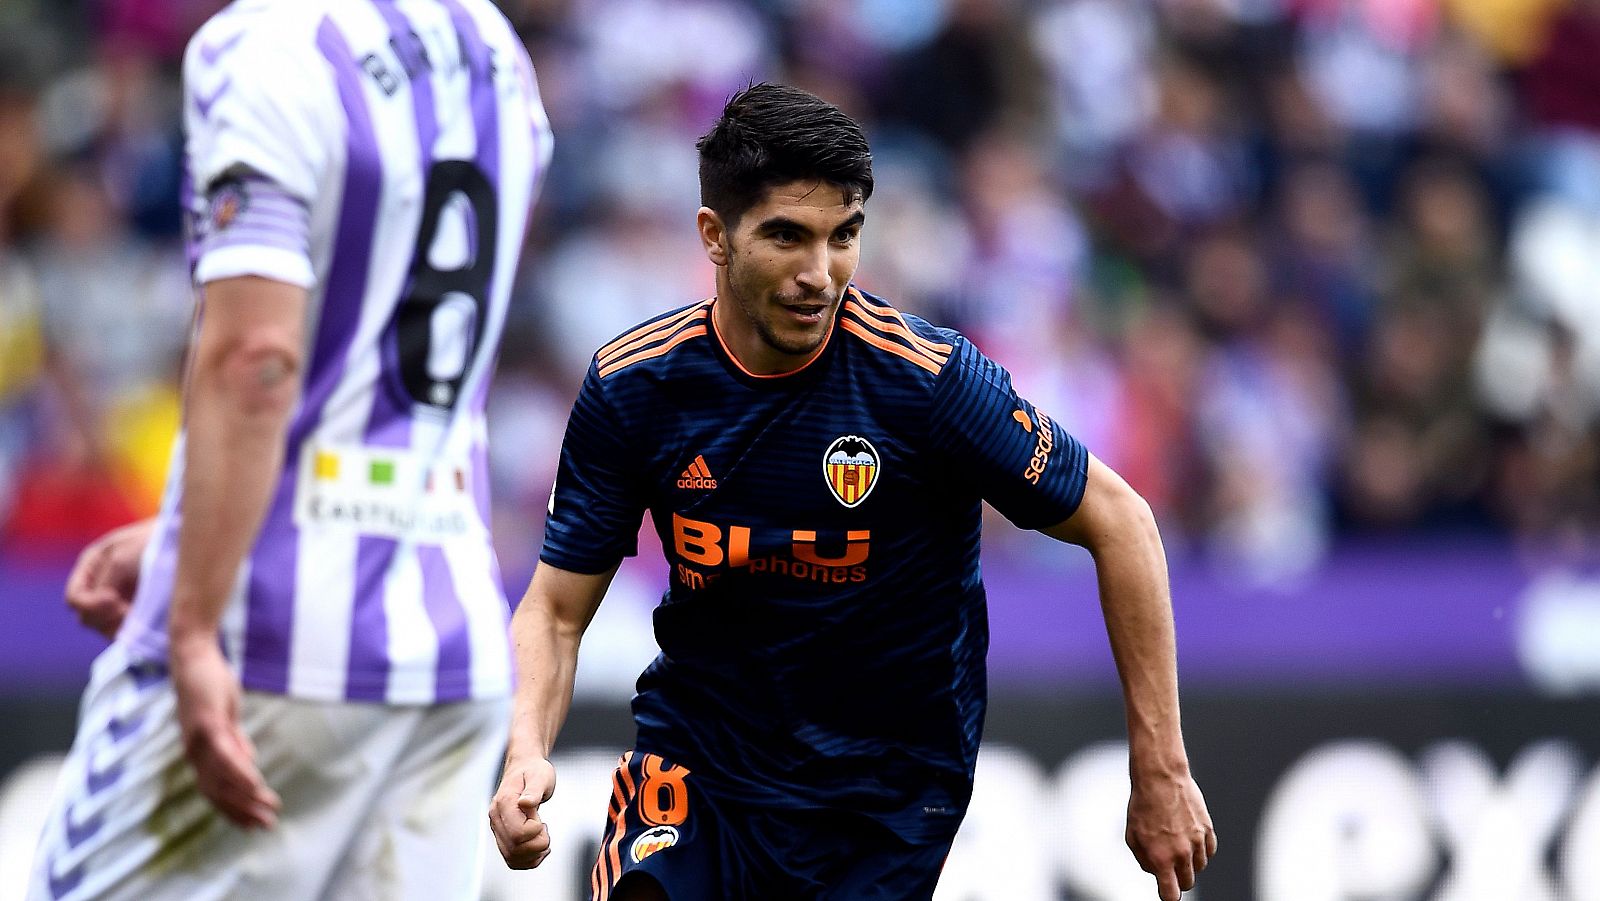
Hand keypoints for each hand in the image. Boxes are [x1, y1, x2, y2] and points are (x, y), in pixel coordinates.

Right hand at [65, 517, 155, 638]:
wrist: (184, 540)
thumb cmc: (151, 542)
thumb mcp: (120, 558)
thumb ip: (103, 583)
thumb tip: (102, 608)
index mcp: (91, 568)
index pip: (74, 599)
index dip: (90, 605)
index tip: (114, 600)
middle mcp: (100, 585)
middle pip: (87, 617)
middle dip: (105, 618)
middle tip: (128, 611)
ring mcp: (118, 599)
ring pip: (104, 627)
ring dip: (117, 626)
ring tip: (138, 616)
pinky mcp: (137, 610)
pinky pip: (124, 630)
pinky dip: (130, 630)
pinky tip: (145, 623)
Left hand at [170, 638, 280, 828]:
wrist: (193, 655)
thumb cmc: (209, 683)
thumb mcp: (225, 716)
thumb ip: (234, 739)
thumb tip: (248, 758)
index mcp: (198, 752)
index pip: (214, 791)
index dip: (233, 810)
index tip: (254, 825)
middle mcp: (194, 752)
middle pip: (217, 792)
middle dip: (243, 812)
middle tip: (267, 826)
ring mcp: (198, 739)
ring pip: (221, 778)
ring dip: (246, 796)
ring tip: (269, 806)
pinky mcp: (207, 724)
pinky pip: (224, 754)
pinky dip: (239, 771)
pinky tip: (256, 782)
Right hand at [489, 755, 555, 868]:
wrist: (524, 768)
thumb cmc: (533, 771)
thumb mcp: (540, 776)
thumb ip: (534, 790)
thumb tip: (526, 803)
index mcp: (503, 803)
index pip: (518, 833)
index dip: (535, 831)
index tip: (542, 819)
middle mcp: (496, 818)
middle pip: (515, 849)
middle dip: (537, 844)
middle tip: (545, 829)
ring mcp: (498, 829)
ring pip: (512, 858)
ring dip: (534, 855)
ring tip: (544, 838)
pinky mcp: (503, 836)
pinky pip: (513, 860)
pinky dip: (529, 860)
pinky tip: (540, 848)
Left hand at [1126, 769, 1216, 900]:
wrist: (1160, 778)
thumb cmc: (1143, 805)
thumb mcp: (1132, 836)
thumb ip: (1145, 860)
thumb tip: (1156, 872)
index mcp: (1161, 858)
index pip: (1171, 895)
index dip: (1168, 895)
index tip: (1167, 890)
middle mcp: (1182, 854)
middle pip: (1187, 883)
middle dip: (1178, 878)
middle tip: (1169, 864)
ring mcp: (1198, 842)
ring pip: (1200, 867)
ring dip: (1190, 862)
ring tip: (1177, 843)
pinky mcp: (1208, 830)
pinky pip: (1209, 852)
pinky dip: (1201, 850)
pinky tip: (1189, 837)